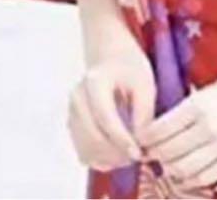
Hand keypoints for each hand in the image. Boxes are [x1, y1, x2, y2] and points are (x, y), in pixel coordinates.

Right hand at [67, 38, 155, 172]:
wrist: (109, 57)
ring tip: (130, 155)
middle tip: (138, 156)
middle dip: (117, 153)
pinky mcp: (72, 126)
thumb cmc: (128, 67)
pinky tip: (117, 155)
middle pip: (93, 137)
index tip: (138, 153)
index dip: (122, 140)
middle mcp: (77, 98)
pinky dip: (100, 159)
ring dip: (109, 159)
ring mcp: (71, 113)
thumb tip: (141, 142)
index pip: (106, 118)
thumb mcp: (144, 82)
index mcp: (95, 82)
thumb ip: (144, 111)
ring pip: (86, 149)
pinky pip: (83, 152)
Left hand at [134, 59, 216, 191]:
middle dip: (154, 154)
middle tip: (150, 152)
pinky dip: (188, 179)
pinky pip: (203, 178)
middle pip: (166, 154)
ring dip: (169, 169)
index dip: (145, 138)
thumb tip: (166, 125)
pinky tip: (186, 173)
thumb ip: (192, 106)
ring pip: (182, 171)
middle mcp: (208, 129)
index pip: (158, 131)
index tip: (142, 137)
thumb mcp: (216, 87)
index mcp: (200, 105)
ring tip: (167, 162)